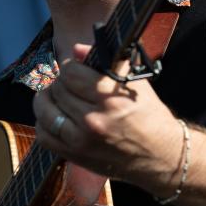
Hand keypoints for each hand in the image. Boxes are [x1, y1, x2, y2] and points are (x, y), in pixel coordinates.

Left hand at [32, 43, 181, 194]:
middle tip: (70, 85)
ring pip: (45, 111)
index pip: (70, 73)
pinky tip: (56, 119)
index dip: (70, 67)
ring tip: (56, 98)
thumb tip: (76, 49)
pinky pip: (44, 136)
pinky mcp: (75, 156)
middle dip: (61, 83)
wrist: (161, 156)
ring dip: (47, 101)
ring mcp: (82, 140)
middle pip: (57, 89)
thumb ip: (105, 62)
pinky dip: (44, 124)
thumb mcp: (135, 83)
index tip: (75, 70)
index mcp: (110, 98)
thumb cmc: (149, 116)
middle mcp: (94, 119)